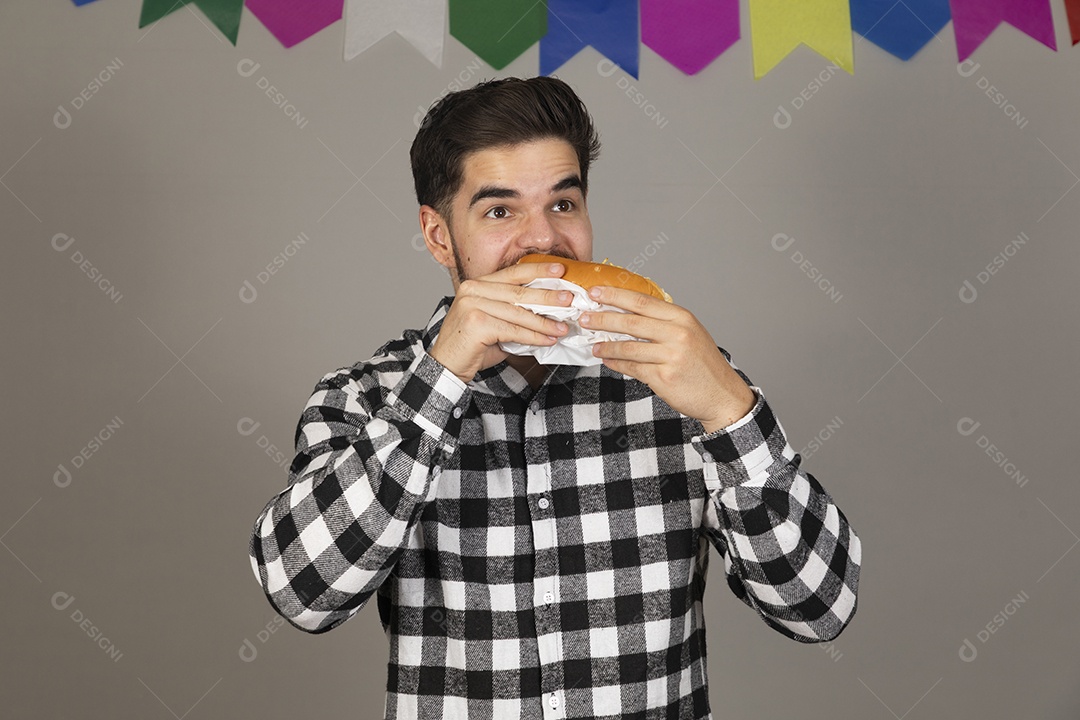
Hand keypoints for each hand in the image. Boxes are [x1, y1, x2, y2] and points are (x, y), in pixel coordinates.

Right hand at [429, 262, 573, 383]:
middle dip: (547, 296)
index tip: (560, 270)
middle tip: (569, 299)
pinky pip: (513, 330)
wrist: (448, 365)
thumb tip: (549, 310)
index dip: (538, 270)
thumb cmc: (473, 344)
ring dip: (544, 321)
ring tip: (563, 327)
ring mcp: (472, 305)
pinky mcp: (476, 323)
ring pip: (518, 312)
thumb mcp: (495, 321)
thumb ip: (514, 312)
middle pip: (518, 291)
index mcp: (478, 283)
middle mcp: (473, 289)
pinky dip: (534, 336)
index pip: (513, 272)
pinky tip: (548, 339)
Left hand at [579, 285, 755, 432]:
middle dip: (603, 318)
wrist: (722, 395)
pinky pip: (632, 367)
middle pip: (630, 321)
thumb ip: (662, 323)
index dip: (614, 295)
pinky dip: (616, 363)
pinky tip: (607, 360)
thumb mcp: (689, 333)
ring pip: (628, 346)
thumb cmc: (703, 364)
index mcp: (682, 317)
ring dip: (606, 345)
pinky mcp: (664, 377)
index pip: (641, 300)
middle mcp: (678, 333)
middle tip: (585, 317)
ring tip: (592, 344)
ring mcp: (671, 355)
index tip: (594, 292)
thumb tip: (626, 314)